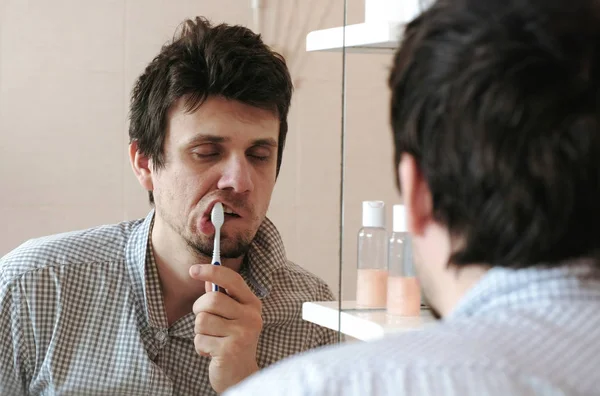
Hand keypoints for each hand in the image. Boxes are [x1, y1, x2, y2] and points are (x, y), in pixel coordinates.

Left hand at [189, 264, 262, 392]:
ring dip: (200, 331)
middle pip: (212, 299)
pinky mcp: (230, 349)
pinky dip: (200, 346)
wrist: (241, 375)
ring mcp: (242, 333)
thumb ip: (221, 296)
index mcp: (252, 304)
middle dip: (199, 308)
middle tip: (203, 320)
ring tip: (211, 339)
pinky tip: (212, 352)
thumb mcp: (230, 317)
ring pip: (203, 320)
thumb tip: (206, 278)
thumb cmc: (233, 341)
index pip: (232, 280)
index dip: (211, 271)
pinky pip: (200, 339)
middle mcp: (251, 317)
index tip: (193, 270)